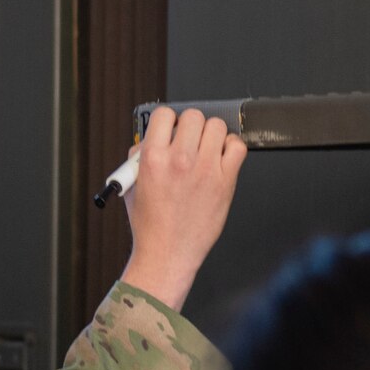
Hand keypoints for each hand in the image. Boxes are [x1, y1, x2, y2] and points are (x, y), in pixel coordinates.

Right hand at [119, 106, 246, 310]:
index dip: (168, 121)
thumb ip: (140, 158)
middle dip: (190, 126)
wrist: (167, 254)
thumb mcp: (132, 186)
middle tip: (189, 141)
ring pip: (217, 127)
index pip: (164, 114)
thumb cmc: (151, 226)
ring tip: (206, 150)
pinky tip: (222, 157)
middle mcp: (180, 160)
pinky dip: (232, 147)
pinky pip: (238, 147)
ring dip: (211, 135)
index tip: (171, 129)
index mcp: (153, 158)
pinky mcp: (225, 181)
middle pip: (194, 116)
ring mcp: (205, 169)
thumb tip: (150, 139)